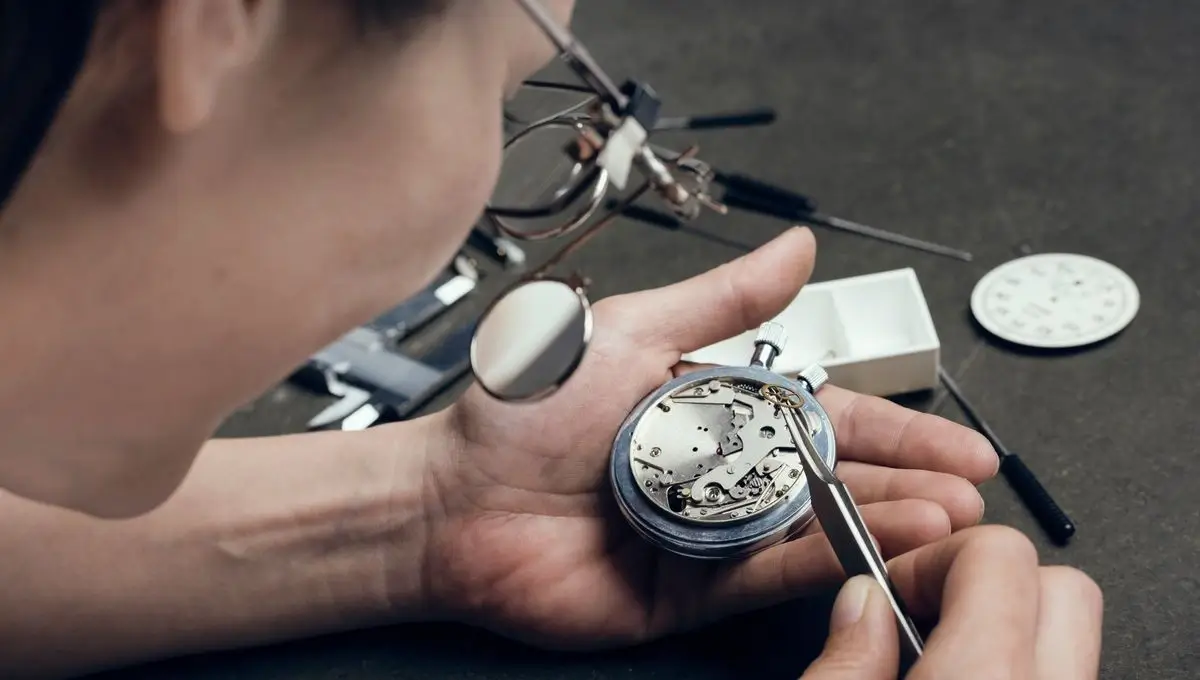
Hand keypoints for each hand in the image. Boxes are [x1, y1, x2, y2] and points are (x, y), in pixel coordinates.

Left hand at [423, 227, 999, 648]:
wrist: (453, 501)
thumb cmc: (527, 412)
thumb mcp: (633, 331)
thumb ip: (723, 301)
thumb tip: (799, 248)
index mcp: (716, 407)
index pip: (828, 415)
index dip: (899, 427)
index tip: (962, 442)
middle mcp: (722, 471)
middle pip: (836, 476)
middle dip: (910, 480)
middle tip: (974, 491)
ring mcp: (711, 535)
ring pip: (814, 530)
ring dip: (884, 523)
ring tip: (948, 518)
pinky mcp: (690, 592)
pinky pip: (766, 580)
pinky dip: (821, 566)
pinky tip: (874, 551)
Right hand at [801, 525, 1103, 678]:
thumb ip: (844, 656)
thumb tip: (862, 603)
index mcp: (978, 679)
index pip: (998, 555)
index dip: (934, 554)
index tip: (888, 583)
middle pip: (1060, 586)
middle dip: (988, 578)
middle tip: (923, 607)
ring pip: (1065, 634)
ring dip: (1003, 621)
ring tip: (934, 645)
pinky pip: (1055, 673)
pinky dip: (1010, 660)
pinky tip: (954, 675)